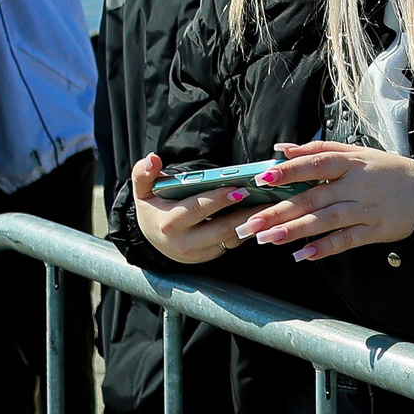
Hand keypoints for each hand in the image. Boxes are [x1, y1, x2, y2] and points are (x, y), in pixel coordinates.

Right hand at [128, 154, 255, 265]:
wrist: (151, 238)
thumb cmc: (153, 208)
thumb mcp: (142, 190)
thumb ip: (144, 173)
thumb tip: (152, 158)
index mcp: (169, 223)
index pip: (197, 210)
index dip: (219, 199)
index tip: (240, 189)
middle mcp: (184, 243)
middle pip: (221, 229)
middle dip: (245, 215)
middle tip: (267, 199)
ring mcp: (199, 253)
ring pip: (231, 239)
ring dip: (252, 223)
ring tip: (271, 206)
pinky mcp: (210, 256)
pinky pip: (233, 243)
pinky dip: (248, 229)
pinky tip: (263, 215)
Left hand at [234, 141, 413, 260]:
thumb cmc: (385, 170)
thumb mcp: (357, 152)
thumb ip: (319, 150)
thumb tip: (283, 149)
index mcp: (350, 162)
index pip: (316, 163)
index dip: (289, 170)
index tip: (263, 178)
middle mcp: (355, 185)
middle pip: (313, 197)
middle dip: (279, 211)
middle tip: (251, 223)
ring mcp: (365, 209)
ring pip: (325, 220)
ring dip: (296, 230)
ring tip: (269, 238)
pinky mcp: (373, 230)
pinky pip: (346, 239)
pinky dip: (324, 248)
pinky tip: (302, 255)